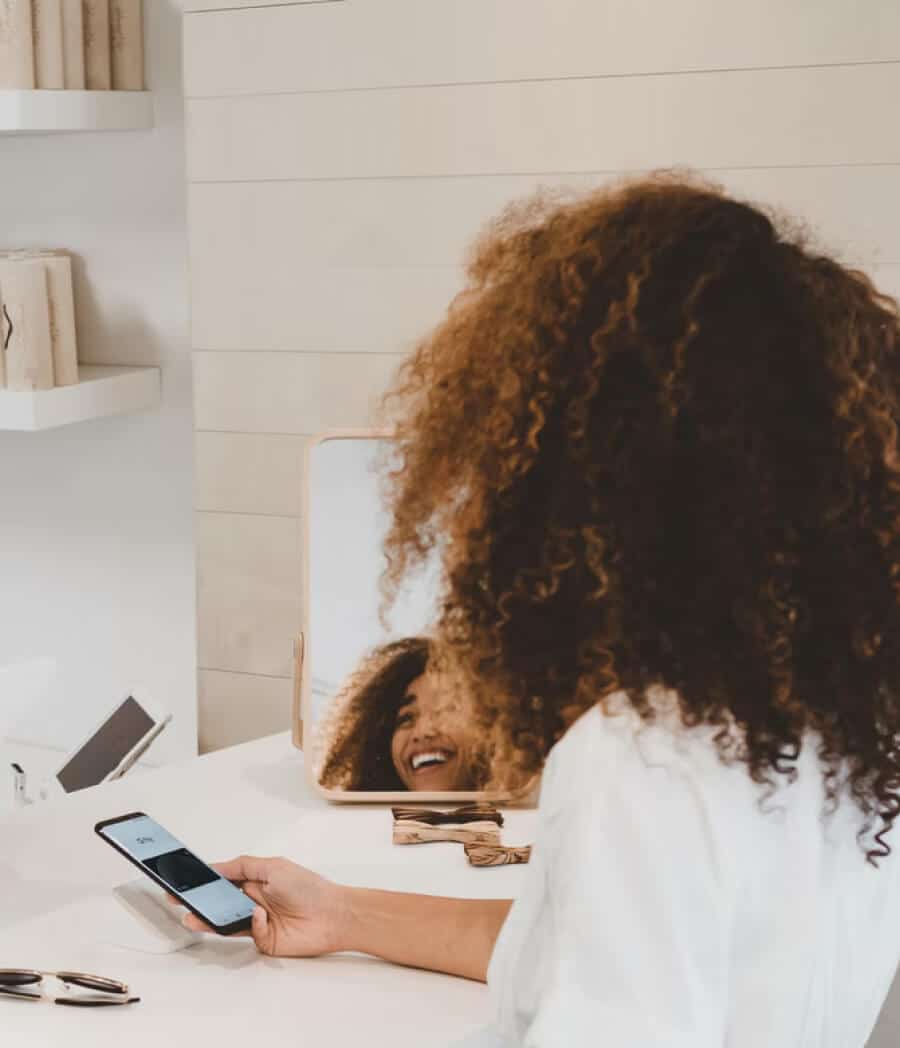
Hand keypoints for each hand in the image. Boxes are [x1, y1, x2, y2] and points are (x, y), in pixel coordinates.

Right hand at [171, 856, 349, 957]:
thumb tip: (216, 866)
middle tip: (180, 900)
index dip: (204, 881)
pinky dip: (250, 924)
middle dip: (200, 902)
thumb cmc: (309, 887)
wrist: (333, 915)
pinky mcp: (263, 940)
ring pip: (226, 921)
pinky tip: (260, 916)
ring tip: (192, 917)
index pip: (223, 880)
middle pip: (219, 903)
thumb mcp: (273, 866)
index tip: (184, 881)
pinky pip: (246, 933)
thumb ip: (242, 866)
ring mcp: (257, 921)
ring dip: (209, 920)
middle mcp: (253, 901)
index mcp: (255, 880)